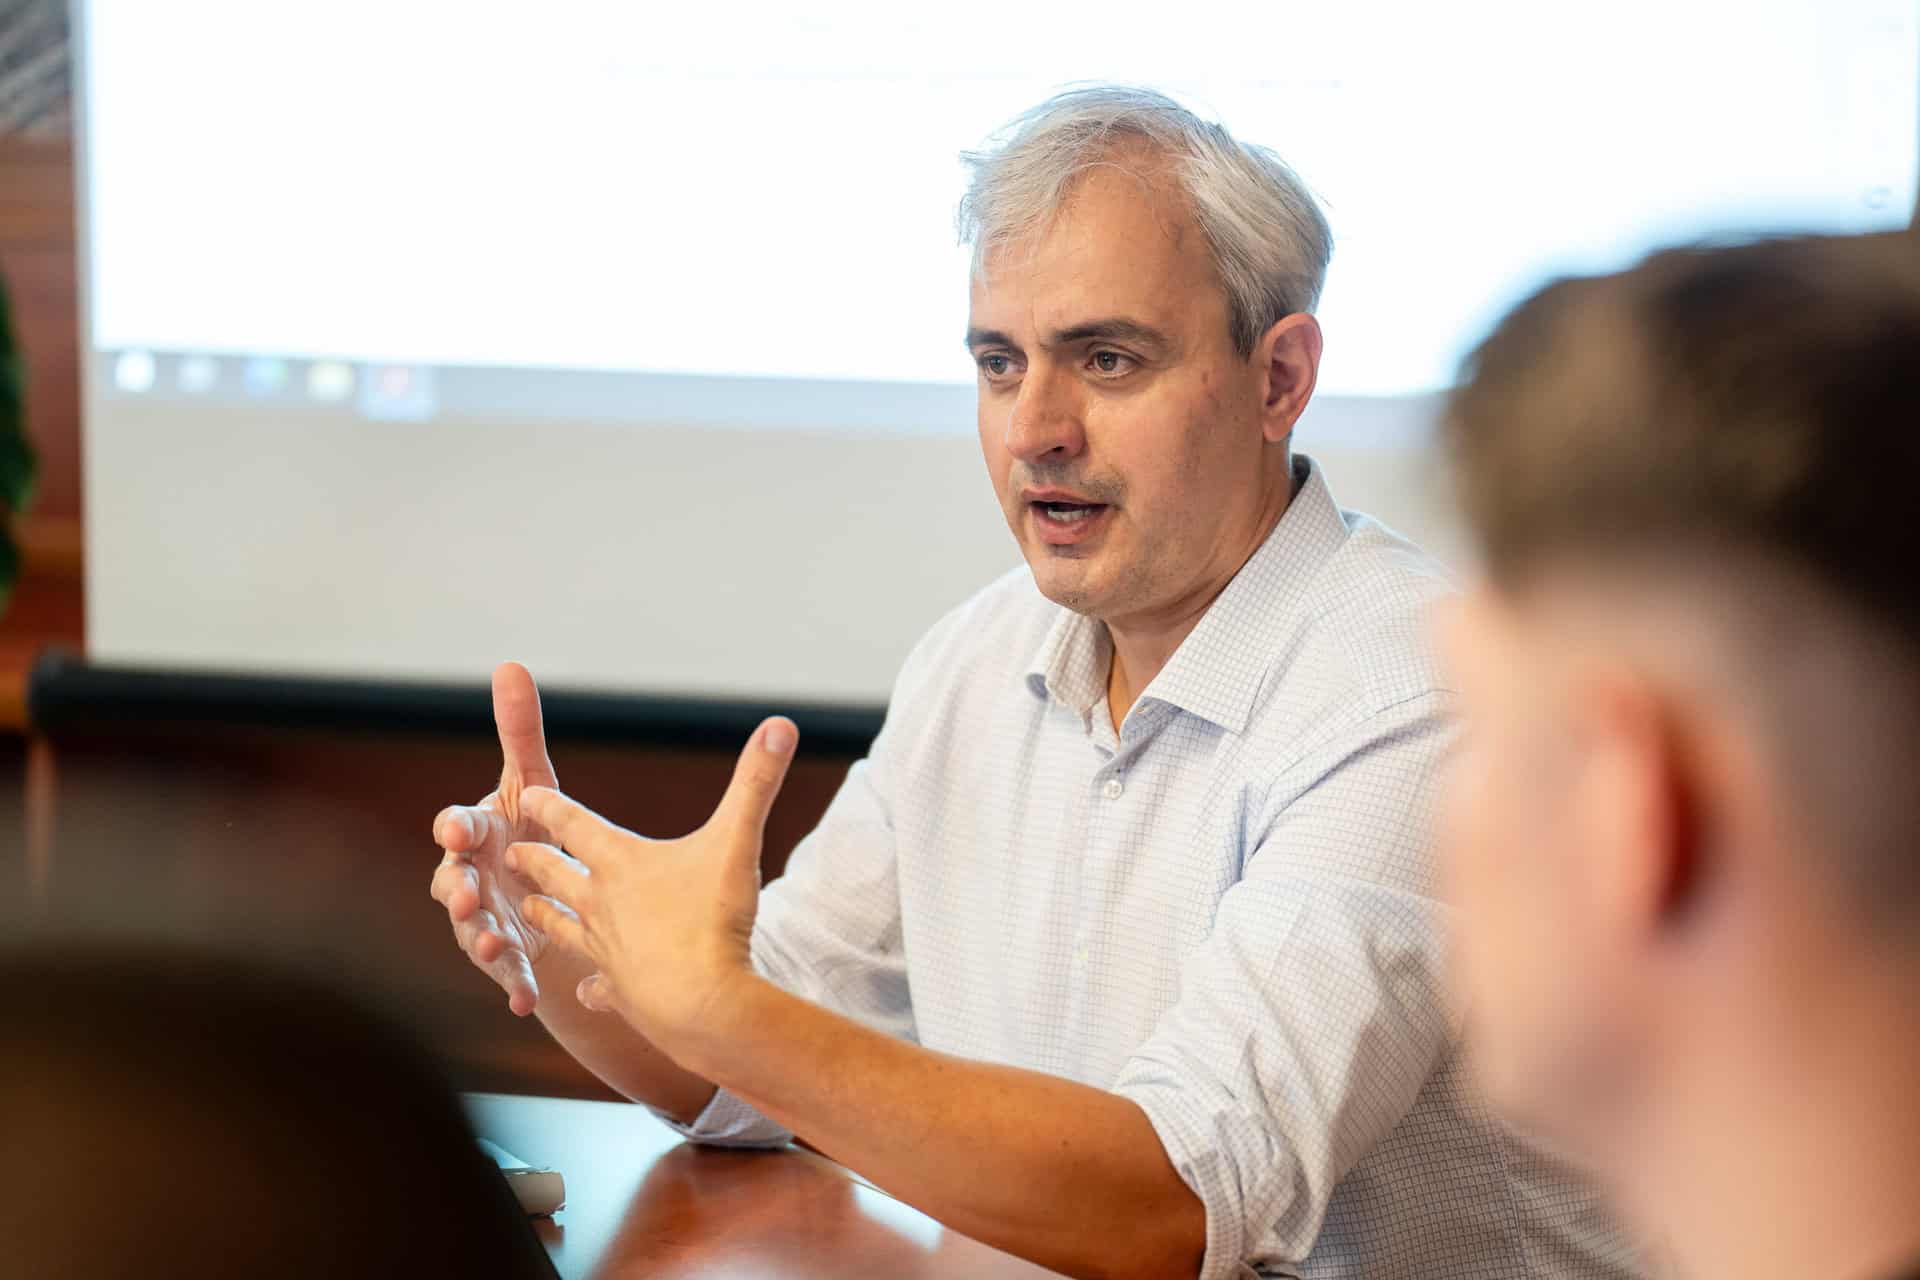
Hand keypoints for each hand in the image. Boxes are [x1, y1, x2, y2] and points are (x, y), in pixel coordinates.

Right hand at [428, 661, 564, 1015]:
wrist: (552, 895)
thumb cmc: (532, 830)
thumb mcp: (533, 783)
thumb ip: (519, 732)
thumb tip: (510, 665)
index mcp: (477, 834)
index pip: (455, 827)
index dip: (456, 827)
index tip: (461, 828)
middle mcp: (471, 878)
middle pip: (452, 883)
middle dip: (458, 889)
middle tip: (468, 895)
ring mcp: (484, 921)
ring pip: (471, 932)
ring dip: (479, 940)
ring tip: (493, 946)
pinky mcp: (507, 959)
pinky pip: (506, 975)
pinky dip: (515, 986)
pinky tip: (526, 1001)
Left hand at [503, 716, 797, 1059]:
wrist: (700, 1002)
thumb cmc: (713, 917)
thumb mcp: (738, 840)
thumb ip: (756, 782)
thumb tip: (781, 724)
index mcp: (620, 863)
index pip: (574, 824)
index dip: (550, 805)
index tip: (525, 793)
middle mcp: (602, 905)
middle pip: (558, 876)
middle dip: (535, 860)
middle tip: (511, 853)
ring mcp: (606, 952)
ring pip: (565, 930)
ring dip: (546, 917)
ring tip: (528, 909)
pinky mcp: (619, 993)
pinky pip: (600, 988)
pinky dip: (593, 988)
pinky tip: (588, 992)